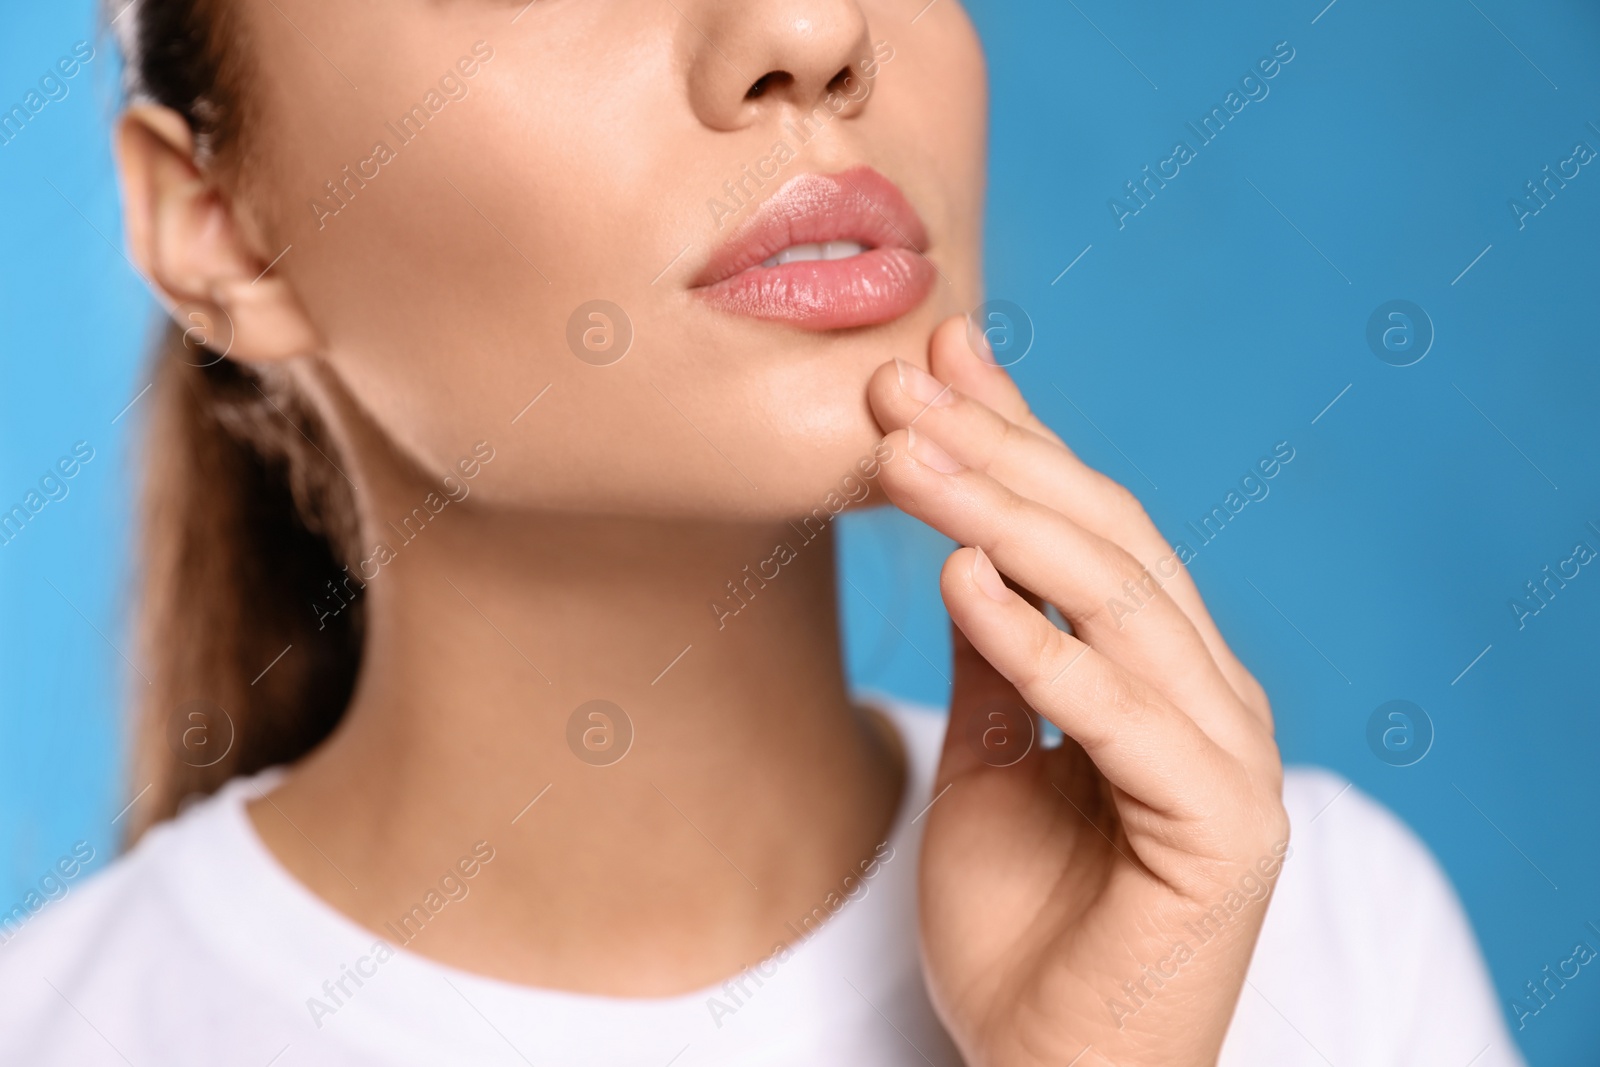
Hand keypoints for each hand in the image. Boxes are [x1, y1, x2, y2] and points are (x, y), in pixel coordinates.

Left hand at [868, 316, 1288, 1066]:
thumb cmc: (1021, 925)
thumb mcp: (987, 758)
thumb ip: (997, 654)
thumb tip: (963, 538)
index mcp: (1160, 670)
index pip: (1084, 524)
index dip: (1014, 434)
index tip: (935, 359)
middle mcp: (1206, 693)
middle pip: (1104, 540)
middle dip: (997, 452)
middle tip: (898, 383)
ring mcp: (1226, 755)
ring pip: (1116, 602)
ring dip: (1002, 515)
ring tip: (906, 452)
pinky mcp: (1223, 826)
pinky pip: (1118, 711)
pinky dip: (1039, 639)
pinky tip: (959, 574)